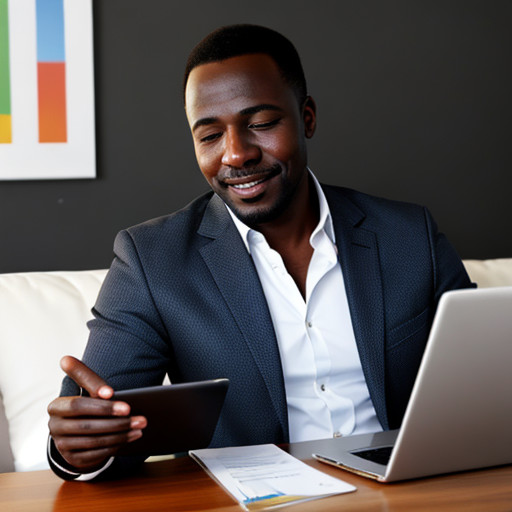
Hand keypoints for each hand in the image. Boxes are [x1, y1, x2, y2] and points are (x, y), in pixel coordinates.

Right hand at [48, 356, 146, 470]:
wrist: (79, 432)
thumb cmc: (87, 404)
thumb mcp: (86, 389)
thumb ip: (82, 376)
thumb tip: (65, 359)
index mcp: (56, 406)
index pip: (78, 405)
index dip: (100, 405)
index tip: (122, 402)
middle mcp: (55, 427)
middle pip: (88, 425)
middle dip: (117, 422)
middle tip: (141, 418)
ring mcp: (62, 445)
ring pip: (94, 441)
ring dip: (121, 434)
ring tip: (140, 427)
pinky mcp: (72, 459)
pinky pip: (96, 454)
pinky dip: (116, 445)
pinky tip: (131, 437)